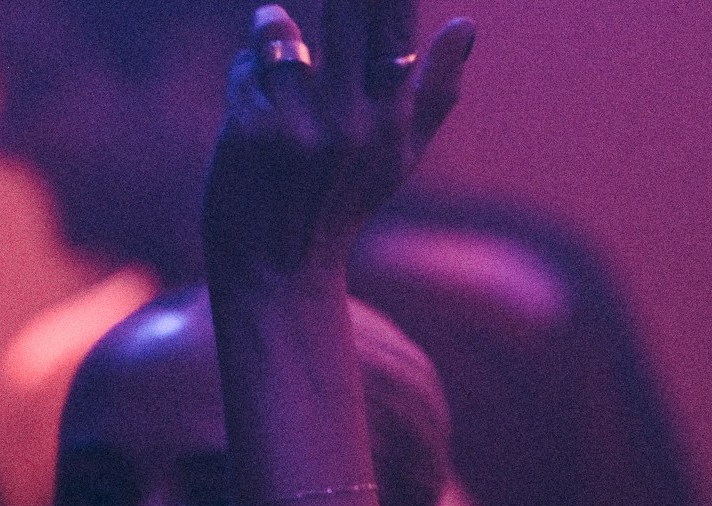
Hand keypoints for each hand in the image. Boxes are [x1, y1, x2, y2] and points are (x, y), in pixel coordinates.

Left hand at [202, 0, 475, 280]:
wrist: (277, 273)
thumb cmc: (339, 209)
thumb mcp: (397, 159)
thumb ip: (435, 92)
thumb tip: (467, 25)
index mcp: (392, 118)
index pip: (394, 24)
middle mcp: (353, 119)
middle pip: (344, 11)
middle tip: (313, 24)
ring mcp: (302, 124)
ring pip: (278, 36)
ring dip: (270, 50)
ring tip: (275, 93)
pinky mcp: (252, 129)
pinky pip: (245, 68)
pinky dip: (244, 86)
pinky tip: (247, 130)